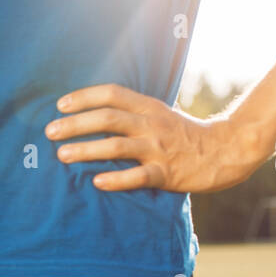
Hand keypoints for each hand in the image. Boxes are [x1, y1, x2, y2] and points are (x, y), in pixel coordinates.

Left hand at [45, 83, 267, 193]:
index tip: (60, 105)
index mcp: (149, 107)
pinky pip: (138, 177)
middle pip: (108, 119)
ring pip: (117, 146)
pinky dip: (116, 180)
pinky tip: (96, 182)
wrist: (225, 151)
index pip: (112, 94)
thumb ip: (132, 114)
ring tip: (62, 155)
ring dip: (86, 150)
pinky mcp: (167, 174)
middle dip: (76, 124)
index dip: (84, 97)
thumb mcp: (159, 115)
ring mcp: (159, 149)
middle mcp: (151, 125)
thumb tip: (92, 115)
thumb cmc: (184, 135)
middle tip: (50, 132)